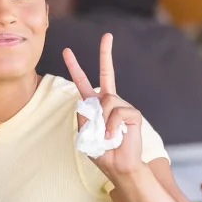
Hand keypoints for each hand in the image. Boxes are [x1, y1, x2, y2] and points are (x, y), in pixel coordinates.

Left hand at [63, 33, 144, 181]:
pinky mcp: (133, 114)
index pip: (84, 82)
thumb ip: (83, 117)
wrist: (119, 166)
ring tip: (105, 135)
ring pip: (107, 101)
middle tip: (107, 35)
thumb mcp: (84, 134)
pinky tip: (113, 136)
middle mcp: (110, 102)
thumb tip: (88, 102)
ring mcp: (123, 106)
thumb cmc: (102, 151)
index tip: (67, 52)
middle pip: (108, 73)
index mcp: (94, 105)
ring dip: (102, 120)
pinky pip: (117, 113)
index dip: (76, 67)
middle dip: (106, 53)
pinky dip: (111, 126)